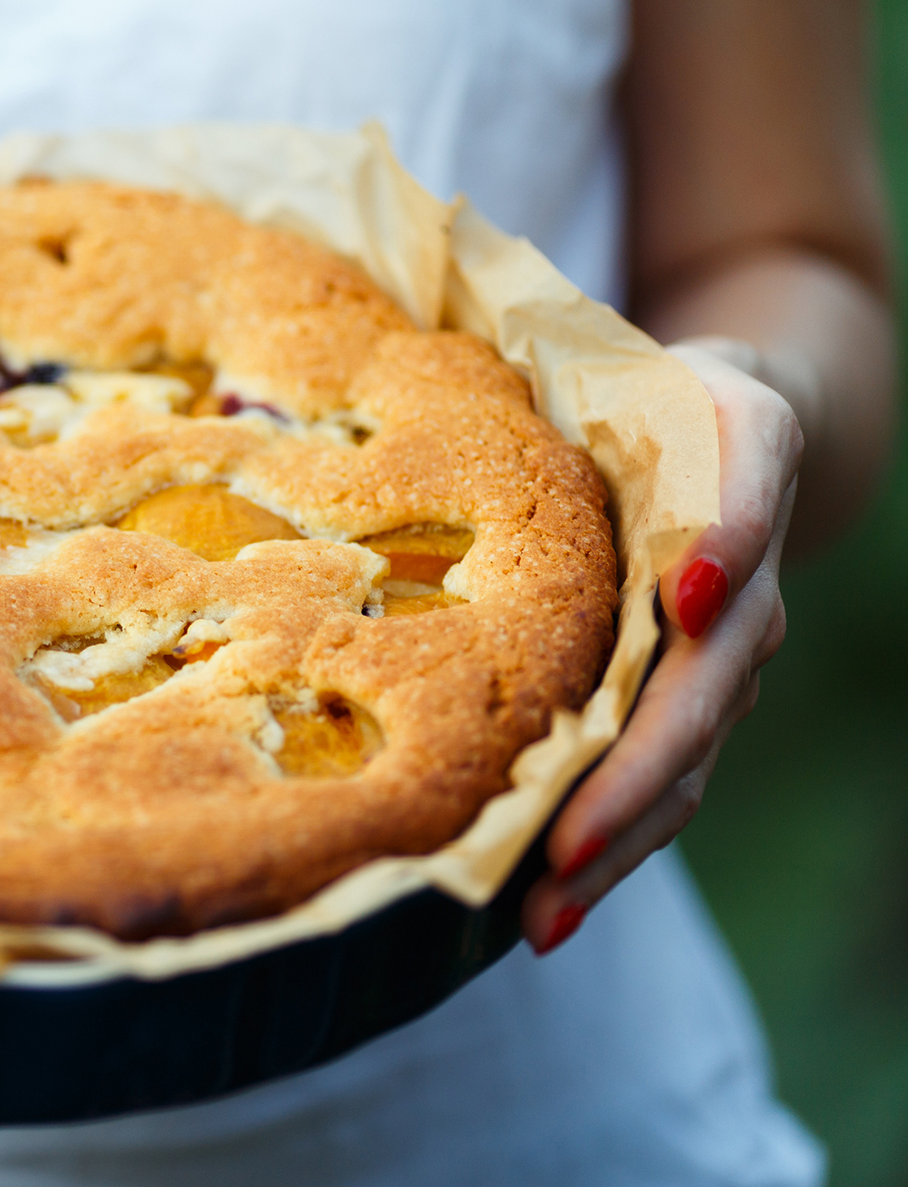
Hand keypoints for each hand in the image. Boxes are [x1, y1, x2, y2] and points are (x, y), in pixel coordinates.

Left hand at [522, 342, 800, 952]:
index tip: (693, 603)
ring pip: (681, 765)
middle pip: (701, 694)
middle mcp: (744, 590)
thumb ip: (668, 428)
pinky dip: (606, 846)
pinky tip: (544, 910)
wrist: (722, 429)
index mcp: (739, 474)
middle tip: (566, 848)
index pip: (743, 506)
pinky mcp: (686, 705)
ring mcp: (723, 662)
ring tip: (543, 916)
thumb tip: (678, 552)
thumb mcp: (665, 370)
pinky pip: (657, 785)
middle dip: (634, 776)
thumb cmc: (657, 394)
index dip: (726, 550)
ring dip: (615, 842)